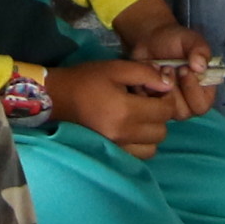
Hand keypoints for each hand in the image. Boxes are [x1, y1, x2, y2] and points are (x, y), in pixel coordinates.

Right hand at [47, 58, 177, 157]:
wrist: (55, 98)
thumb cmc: (86, 80)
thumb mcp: (116, 68)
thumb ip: (146, 74)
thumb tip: (168, 84)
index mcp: (126, 111)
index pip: (165, 112)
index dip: (167, 99)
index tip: (158, 90)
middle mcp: (124, 134)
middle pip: (161, 132)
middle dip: (159, 116)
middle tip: (147, 103)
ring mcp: (117, 147)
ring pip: (152, 148)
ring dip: (150, 133)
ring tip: (138, 118)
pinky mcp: (110, 153)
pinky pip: (137, 156)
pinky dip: (139, 144)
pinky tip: (130, 130)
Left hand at [112, 0, 220, 116]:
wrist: (151, 38)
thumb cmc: (176, 41)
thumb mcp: (191, 40)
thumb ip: (200, 50)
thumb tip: (201, 66)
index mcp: (202, 90)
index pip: (203, 104)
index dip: (193, 90)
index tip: (185, 69)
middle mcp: (187, 101)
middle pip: (183, 112)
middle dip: (175, 90)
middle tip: (170, 69)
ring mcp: (167, 103)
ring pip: (163, 110)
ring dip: (159, 88)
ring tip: (159, 69)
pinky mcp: (149, 101)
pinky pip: (145, 104)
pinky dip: (144, 87)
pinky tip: (147, 72)